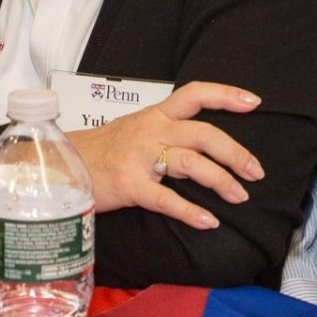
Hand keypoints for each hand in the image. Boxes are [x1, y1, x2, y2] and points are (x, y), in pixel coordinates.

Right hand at [67, 81, 262, 229]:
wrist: (60, 166)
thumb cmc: (101, 152)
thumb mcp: (135, 130)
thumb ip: (165, 132)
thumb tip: (204, 144)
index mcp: (154, 115)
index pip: (195, 94)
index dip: (226, 95)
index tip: (254, 102)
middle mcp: (151, 130)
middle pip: (204, 133)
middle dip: (236, 152)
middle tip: (256, 172)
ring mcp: (140, 157)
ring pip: (192, 163)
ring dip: (222, 181)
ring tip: (240, 197)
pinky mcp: (130, 185)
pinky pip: (167, 199)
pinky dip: (192, 212)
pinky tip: (209, 222)